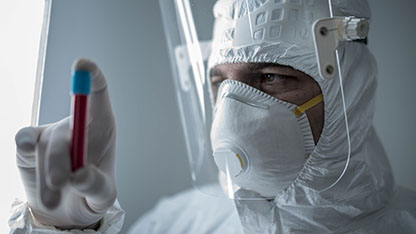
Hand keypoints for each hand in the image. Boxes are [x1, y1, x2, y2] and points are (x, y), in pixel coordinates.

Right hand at [15, 59, 116, 228]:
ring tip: (55, 196)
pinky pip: (24, 139)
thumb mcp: (102, 196)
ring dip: (49, 173)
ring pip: (49, 144)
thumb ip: (96, 186)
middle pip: (70, 129)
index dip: (91, 77)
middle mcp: (76, 125)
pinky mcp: (30, 143)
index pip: (98, 94)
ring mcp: (52, 133)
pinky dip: (26, 146)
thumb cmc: (90, 194)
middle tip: (63, 182)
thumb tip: (79, 175)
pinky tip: (30, 152)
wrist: (65, 210)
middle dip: (63, 159)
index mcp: (101, 127)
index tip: (83, 65)